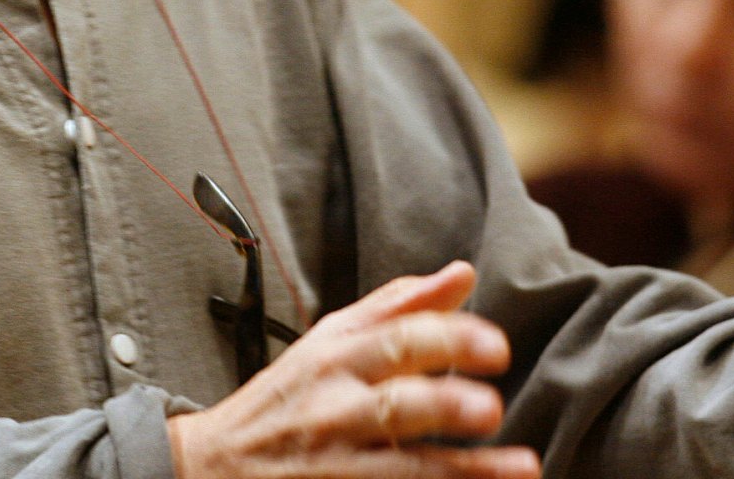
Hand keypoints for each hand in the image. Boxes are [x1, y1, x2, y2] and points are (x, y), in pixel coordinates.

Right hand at [169, 261, 538, 477]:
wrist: (212, 466)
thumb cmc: (287, 397)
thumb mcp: (331, 341)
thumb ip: (399, 307)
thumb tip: (464, 274)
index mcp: (336, 357)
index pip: (396, 339)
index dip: (450, 340)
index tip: (498, 348)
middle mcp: (334, 408)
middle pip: (395, 404)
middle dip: (445, 404)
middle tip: (491, 408)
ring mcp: (336, 463)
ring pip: (405, 469)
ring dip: (465, 470)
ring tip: (521, 468)